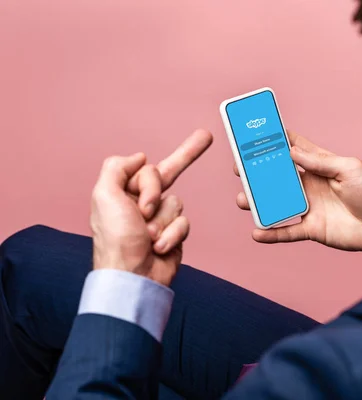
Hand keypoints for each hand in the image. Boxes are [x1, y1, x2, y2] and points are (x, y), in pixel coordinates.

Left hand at [90, 130, 212, 285]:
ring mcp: (159, 218)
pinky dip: (172, 234)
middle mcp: (140, 202)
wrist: (133, 277)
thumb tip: (139, 156)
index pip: (146, 169)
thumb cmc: (116, 240)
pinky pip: (184, 222)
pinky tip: (159, 247)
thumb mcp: (105, 196)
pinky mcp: (174, 234)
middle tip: (206, 136)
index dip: (149, 182)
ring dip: (163, 221)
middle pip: (167, 175)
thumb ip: (117, 167)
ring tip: (147, 237)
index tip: (144, 191)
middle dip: (183, 160)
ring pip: (176, 202)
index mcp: (122, 192)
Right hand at [234, 131, 361, 251]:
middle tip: (240, 168)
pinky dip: (272, 233)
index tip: (255, 134)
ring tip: (243, 200)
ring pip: (277, 203)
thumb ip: (320, 161)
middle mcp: (310, 185)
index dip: (276, 141)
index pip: (293, 150)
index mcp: (320, 166)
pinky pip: (287, 231)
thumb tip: (291, 151)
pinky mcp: (312, 228)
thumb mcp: (349, 168)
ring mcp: (309, 207)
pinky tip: (256, 233)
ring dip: (258, 202)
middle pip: (277, 177)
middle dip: (257, 172)